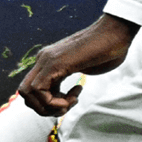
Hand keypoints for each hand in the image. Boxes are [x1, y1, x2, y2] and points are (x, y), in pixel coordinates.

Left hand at [17, 13, 138, 116]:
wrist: (116, 32)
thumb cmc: (107, 50)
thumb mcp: (83, 67)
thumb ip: (70, 77)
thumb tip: (66, 95)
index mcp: (48, 61)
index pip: (32, 91)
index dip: (47, 104)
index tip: (70, 99)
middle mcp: (43, 59)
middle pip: (25, 94)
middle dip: (45, 109)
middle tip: (67, 104)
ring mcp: (47, 59)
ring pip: (27, 93)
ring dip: (50, 107)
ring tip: (72, 100)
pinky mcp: (55, 62)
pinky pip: (40, 90)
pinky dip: (55, 102)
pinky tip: (75, 93)